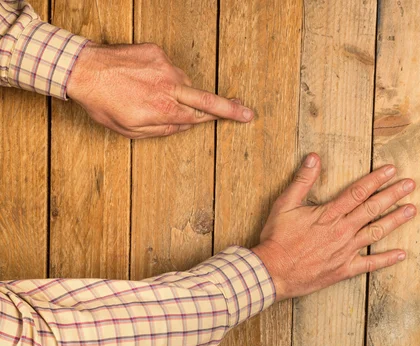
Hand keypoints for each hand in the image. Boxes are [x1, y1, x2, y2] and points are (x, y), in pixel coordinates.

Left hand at [66, 43, 253, 138]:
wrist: (81, 69)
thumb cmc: (103, 103)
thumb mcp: (130, 130)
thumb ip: (162, 130)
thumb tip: (185, 126)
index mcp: (164, 111)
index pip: (200, 116)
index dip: (221, 117)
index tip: (242, 116)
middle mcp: (169, 87)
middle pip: (207, 99)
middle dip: (230, 107)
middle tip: (247, 111)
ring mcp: (164, 67)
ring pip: (183, 83)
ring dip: (176, 90)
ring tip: (149, 93)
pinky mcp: (156, 52)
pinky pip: (168, 68)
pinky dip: (161, 75)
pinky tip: (142, 78)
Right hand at [252, 153, 416, 300]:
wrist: (273, 272)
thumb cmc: (277, 239)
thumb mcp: (284, 205)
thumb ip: (302, 181)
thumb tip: (314, 158)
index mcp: (328, 214)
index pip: (358, 192)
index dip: (376, 179)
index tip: (391, 170)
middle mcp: (341, 231)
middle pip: (372, 209)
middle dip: (393, 195)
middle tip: (410, 185)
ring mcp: (345, 251)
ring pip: (375, 232)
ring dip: (395, 221)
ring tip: (412, 210)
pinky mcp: (343, 269)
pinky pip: (369, 264)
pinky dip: (386, 260)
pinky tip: (401, 254)